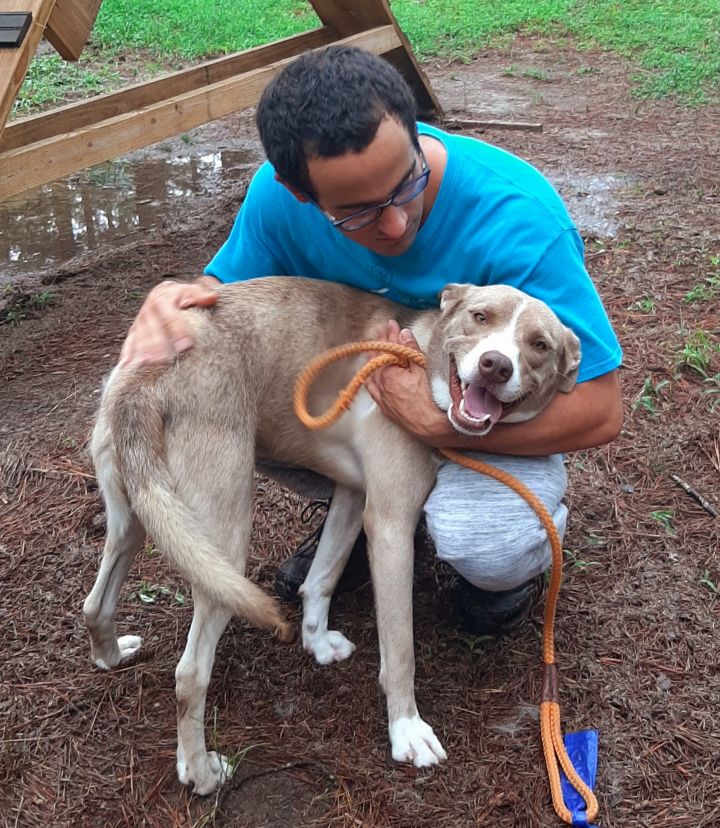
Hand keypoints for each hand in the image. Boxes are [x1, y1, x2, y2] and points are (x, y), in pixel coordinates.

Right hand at [120, 277, 218, 365]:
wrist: (166, 294)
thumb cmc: (183, 296)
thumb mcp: (191, 291)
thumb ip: (201, 295)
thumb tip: (212, 297)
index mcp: (162, 299)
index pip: (170, 317)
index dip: (178, 331)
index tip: (185, 345)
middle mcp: (148, 310)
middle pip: (152, 330)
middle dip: (158, 345)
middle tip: (165, 360)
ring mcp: (139, 321)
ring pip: (139, 337)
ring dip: (143, 351)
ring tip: (148, 364)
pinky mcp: (134, 331)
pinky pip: (129, 343)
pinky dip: (127, 354)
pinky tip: (127, 365)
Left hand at [364, 320, 447, 441]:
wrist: (432, 428)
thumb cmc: (430, 399)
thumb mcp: (423, 370)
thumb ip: (411, 351)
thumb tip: (403, 334)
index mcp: (389, 374)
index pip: (388, 349)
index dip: (390, 335)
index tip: (391, 324)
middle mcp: (381, 386)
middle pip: (378, 359)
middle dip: (380, 343)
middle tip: (382, 331)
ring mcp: (382, 398)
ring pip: (372, 374)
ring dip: (374, 359)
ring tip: (373, 349)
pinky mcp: (386, 408)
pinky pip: (373, 389)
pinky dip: (371, 378)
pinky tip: (371, 375)